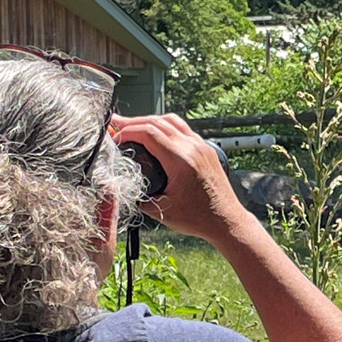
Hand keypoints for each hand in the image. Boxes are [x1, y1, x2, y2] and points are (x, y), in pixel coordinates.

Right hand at [109, 113, 250, 242]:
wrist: (227, 221)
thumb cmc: (199, 218)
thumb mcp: (162, 210)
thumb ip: (139, 196)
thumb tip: (121, 185)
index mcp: (181, 161)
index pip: (148, 132)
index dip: (127, 131)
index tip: (115, 138)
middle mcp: (193, 148)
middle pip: (158, 122)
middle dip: (133, 122)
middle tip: (116, 124)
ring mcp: (202, 147)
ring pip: (172, 121)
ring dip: (150, 120)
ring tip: (133, 126)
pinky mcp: (206, 150)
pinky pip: (183, 129)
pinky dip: (166, 126)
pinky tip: (156, 134)